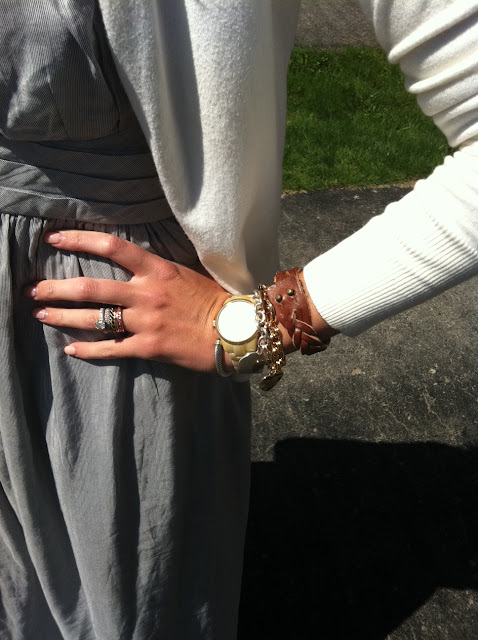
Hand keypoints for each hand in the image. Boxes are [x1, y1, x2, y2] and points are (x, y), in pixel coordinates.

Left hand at [26, 230, 229, 371]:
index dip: (79, 240)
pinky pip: (111, 349)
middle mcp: (147, 293)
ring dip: (63, 317)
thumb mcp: (184, 274)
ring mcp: (146, 321)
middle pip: (91, 286)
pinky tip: (71, 349)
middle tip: (34, 290)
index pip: (112, 247)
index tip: (53, 239)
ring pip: (95, 318)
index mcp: (157, 269)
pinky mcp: (149, 347)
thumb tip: (130, 266)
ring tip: (41, 315)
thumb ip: (155, 271)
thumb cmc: (213, 300)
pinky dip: (88, 350)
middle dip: (56, 288)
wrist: (235, 331)